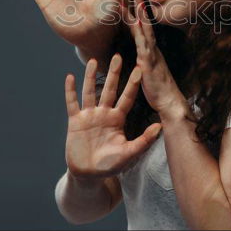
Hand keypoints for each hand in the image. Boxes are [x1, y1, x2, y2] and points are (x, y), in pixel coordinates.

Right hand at [64, 54, 161, 179]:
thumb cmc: (110, 165)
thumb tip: (160, 127)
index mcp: (118, 119)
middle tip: (118, 55)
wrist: (89, 174)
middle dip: (114, 73)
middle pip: (109, 89)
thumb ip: (143, 140)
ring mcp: (89, 116)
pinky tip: (70, 77)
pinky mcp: (75, 121)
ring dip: (90, 76)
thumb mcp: (129, 153)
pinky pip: (72, 103)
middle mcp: (104, 113)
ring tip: (92, 60)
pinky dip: (70, 91)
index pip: (127, 97)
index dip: (133, 84)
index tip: (139, 69)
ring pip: (90, 91)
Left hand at [123, 0, 187, 118]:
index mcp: (150, 51)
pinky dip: (140, 32)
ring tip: (135, 0)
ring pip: (144, 30)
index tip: (133, 0)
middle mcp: (152, 49)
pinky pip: (143, 44)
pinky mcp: (148, 62)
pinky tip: (136, 22)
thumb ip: (143, 63)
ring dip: (139, 14)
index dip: (137, 15)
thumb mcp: (149, 73)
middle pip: (144, 24)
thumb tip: (139, 59)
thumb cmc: (159, 90)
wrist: (170, 102)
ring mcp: (151, 54)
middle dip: (140, 7)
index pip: (142, 29)